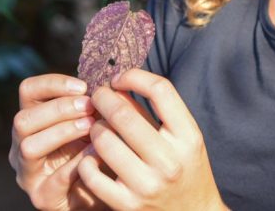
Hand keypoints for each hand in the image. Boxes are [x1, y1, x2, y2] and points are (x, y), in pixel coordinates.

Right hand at [10, 74, 106, 209]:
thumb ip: (89, 104)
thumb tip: (103, 83)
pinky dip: (76, 162)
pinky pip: (54, 179)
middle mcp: (21, 145)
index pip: (27, 91)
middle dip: (58, 109)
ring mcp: (28, 173)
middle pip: (23, 119)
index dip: (52, 84)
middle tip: (89, 106)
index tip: (82, 86)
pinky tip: (96, 152)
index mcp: (32, 120)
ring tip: (91, 127)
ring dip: (62, 132)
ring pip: (29, 147)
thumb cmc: (94, 149)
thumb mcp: (89, 122)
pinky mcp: (42, 197)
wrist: (101, 190)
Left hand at [77, 69, 226, 210]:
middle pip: (123, 114)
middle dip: (103, 98)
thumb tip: (117, 86)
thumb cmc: (186, 170)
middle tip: (97, 97)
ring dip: (94, 128)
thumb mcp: (184, 138)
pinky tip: (91, 156)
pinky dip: (86, 160)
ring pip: (104, 140)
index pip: (160, 90)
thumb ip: (156, 113)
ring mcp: (147, 184)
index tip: (119, 79)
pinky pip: (92, 173)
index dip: (134, 76)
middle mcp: (169, 160)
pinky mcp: (127, 205)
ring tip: (97, 127)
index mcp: (188, 136)